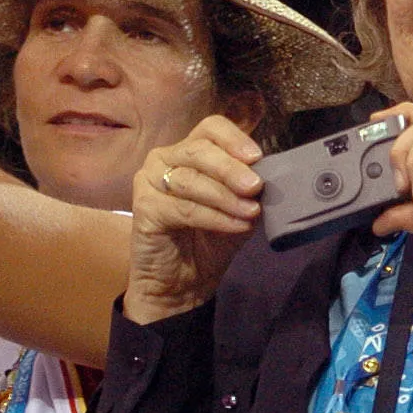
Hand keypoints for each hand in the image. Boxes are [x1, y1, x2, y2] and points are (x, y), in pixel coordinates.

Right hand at [125, 115, 262, 323]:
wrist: (181, 284)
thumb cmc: (208, 242)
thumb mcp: (239, 210)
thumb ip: (249, 190)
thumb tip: (269, 175)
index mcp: (189, 152)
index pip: (211, 128)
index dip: (234, 138)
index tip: (257, 157)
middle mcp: (165, 159)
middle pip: (199, 149)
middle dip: (231, 168)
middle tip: (255, 187)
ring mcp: (149, 181)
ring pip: (191, 179)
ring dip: (225, 196)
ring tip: (251, 213)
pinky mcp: (143, 207)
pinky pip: (184, 208)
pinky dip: (214, 217)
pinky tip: (235, 225)